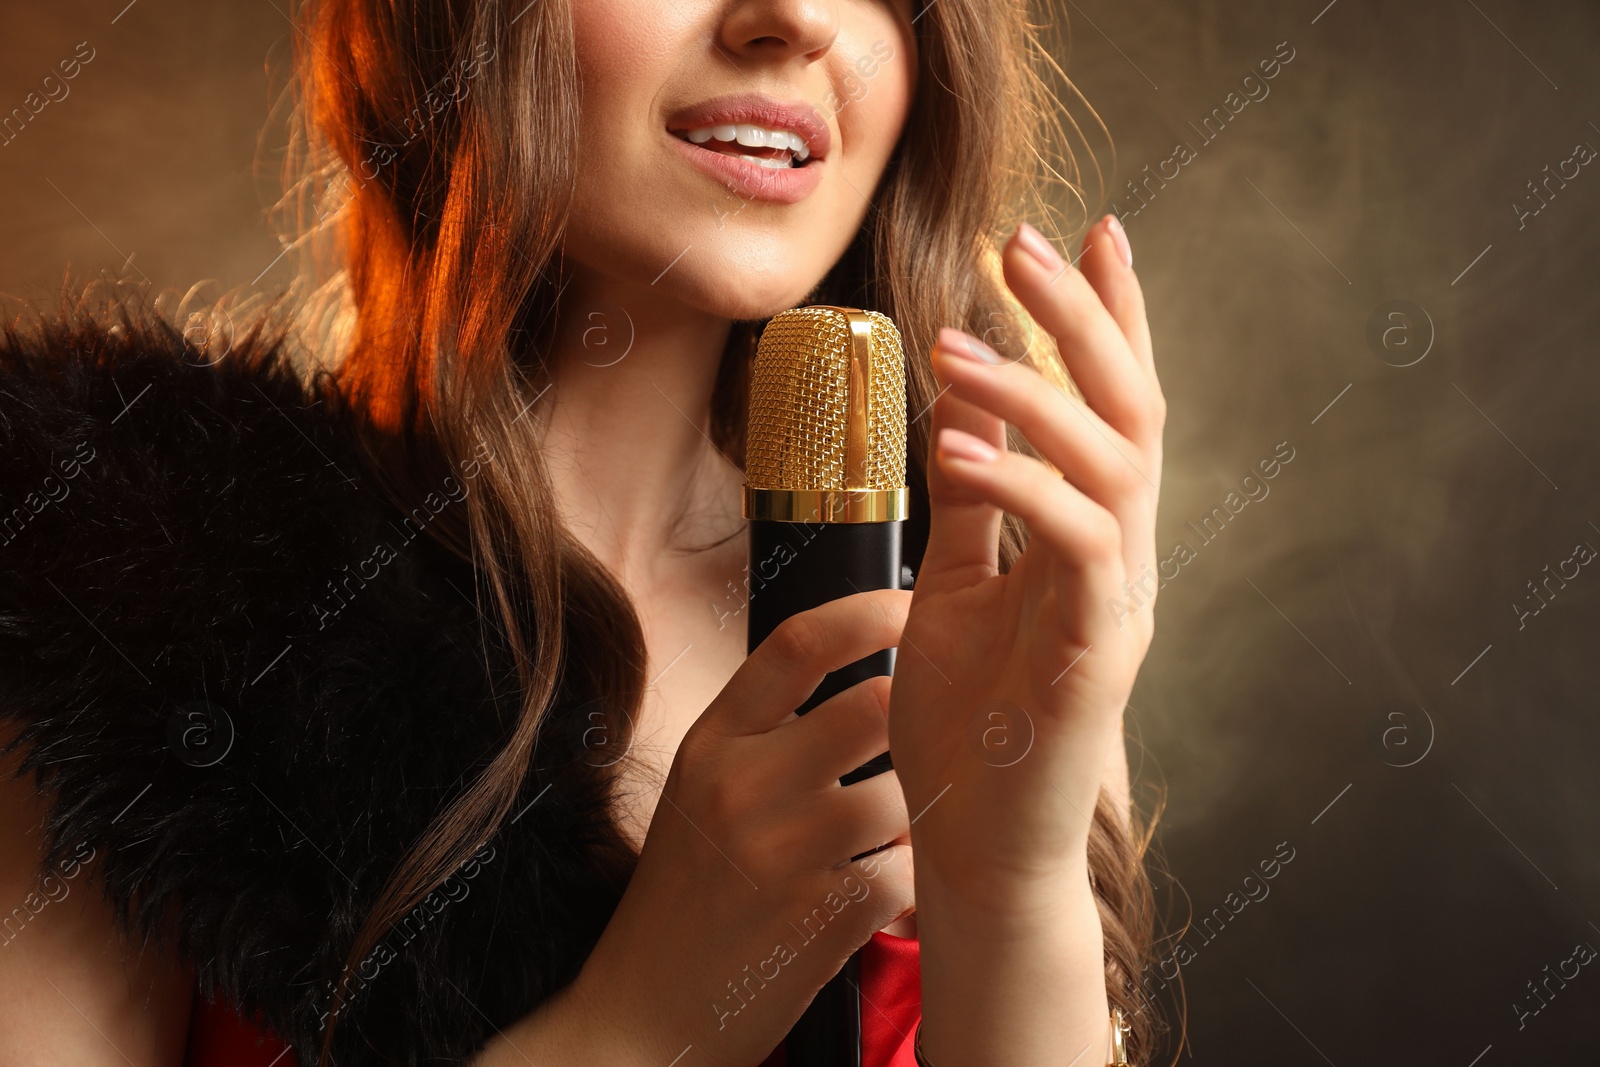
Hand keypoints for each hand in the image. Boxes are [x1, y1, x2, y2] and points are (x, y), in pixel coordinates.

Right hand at [568, 589, 916, 1066]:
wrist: (643, 1017)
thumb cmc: (684, 901)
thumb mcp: (699, 796)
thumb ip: (761, 738)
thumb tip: (855, 687)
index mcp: (711, 743)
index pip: (796, 644)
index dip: (866, 612)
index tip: (910, 607)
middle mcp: (742, 784)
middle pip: (872, 707)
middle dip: (916, 725)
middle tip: (932, 744)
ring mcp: (781, 850)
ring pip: (903, 794)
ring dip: (918, 816)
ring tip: (899, 839)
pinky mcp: (820, 916)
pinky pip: (907, 872)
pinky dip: (911, 884)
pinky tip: (887, 896)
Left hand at [890, 214, 1162, 910]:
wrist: (973, 844)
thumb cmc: (967, 723)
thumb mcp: (955, 589)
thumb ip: (969, 501)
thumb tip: (964, 402)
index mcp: (1091, 539)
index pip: (1110, 408)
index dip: (1107, 319)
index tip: (1086, 232)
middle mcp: (1121, 559)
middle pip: (1130, 412)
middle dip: (1083, 320)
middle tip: (1024, 242)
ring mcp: (1117, 605)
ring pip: (1112, 465)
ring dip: (1036, 393)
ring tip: (961, 340)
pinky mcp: (1097, 654)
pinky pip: (1074, 546)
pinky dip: (1021, 486)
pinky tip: (958, 445)